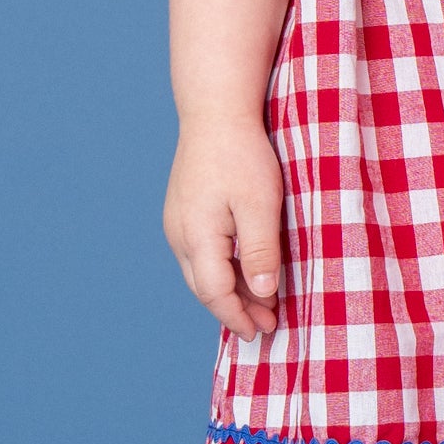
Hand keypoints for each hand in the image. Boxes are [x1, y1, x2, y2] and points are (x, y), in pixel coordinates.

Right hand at [164, 116, 284, 339]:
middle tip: (266, 326)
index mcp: (197, 238)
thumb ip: (260, 251)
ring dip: (228, 290)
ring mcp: (177, 222)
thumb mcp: (260, 204)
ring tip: (259, 303)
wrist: (215, 111)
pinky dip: (221, 269)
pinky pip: (201, 253)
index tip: (264, 332)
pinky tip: (241, 270)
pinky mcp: (183, 210)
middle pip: (205, 288)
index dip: (239, 317)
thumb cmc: (242, 155)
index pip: (216, 294)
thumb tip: (261, 294)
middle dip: (234, 310)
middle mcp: (179, 235)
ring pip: (201, 271)